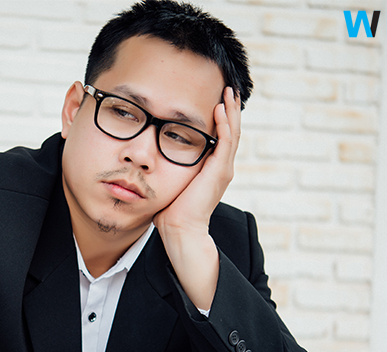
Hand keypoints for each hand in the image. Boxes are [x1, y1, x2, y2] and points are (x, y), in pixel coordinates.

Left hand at [154, 86, 241, 232]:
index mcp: (213, 169)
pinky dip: (224, 124)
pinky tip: (220, 108)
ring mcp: (223, 169)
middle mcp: (222, 167)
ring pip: (232, 133)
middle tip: (230, 88)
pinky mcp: (219, 172)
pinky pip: (226, 142)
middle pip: (231, 131)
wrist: (180, 228)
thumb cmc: (171, 210)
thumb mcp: (173, 180)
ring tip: (230, 91)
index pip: (222, 137)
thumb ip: (172, 167)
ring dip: (231, 110)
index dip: (223, 118)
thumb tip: (154, 156)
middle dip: (231, 108)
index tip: (219, 99)